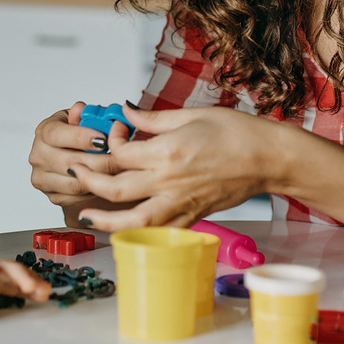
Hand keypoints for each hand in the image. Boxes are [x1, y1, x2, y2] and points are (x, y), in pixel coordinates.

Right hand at [28, 102, 132, 209]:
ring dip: (101, 178)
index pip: (56, 135)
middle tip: (122, 158)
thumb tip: (81, 109)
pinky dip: (95, 191)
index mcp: (43, 132)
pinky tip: (108, 182)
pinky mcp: (52, 196)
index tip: (103, 139)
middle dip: (100, 160)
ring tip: (120, 170)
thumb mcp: (81, 120)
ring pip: (75, 183)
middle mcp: (38, 156)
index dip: (80, 137)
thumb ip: (84, 115)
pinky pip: (77, 198)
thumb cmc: (77, 136)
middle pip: (69, 162)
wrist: (70, 158)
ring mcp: (43, 178)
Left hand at [69, 103, 276, 230]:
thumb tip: (125, 110)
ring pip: (132, 220)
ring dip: (104, 220)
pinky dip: (137, 232)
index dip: (108, 143)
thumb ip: (151, 119)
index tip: (111, 134)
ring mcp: (180, 203)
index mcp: (167, 152)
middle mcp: (169, 181)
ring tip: (85, 215)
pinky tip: (123, 228)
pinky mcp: (192, 217)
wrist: (269, 158)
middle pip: (115, 189)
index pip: (119, 154)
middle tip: (75, 174)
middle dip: (88, 182)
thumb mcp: (191, 114)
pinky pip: (158, 230)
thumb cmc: (237, 133)